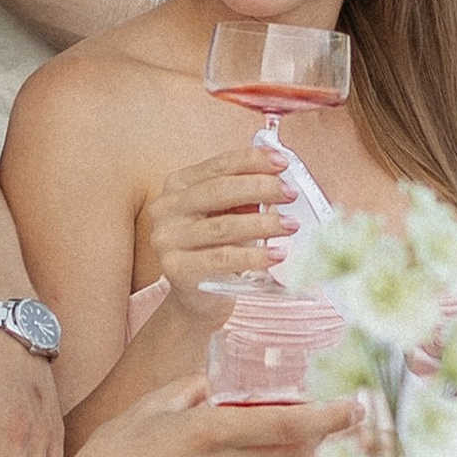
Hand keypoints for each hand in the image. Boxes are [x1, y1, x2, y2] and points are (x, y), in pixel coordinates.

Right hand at [66, 377, 345, 456]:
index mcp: (209, 433)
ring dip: (280, 451)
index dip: (325, 418)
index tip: (352, 408)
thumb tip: (212, 390)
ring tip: (283, 429)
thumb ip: (188, 393)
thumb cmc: (110, 455)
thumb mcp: (148, 408)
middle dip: (322, 436)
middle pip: (290, 454)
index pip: (284, 425)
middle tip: (344, 420)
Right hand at [143, 138, 297, 305]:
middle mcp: (166, 208)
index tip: (282, 162)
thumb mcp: (226, 214)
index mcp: (178, 185)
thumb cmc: (216, 246)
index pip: (217, 165)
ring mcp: (167, 240)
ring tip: (291, 225)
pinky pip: (222, 259)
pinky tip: (277, 254)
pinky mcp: (177, 269)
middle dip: (260, 188)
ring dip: (263, 223)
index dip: (251, 160)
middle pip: (218, 191)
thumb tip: (280, 181)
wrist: (197, 295)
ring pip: (223, 226)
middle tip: (290, 194)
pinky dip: (254, 256)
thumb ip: (244, 196)